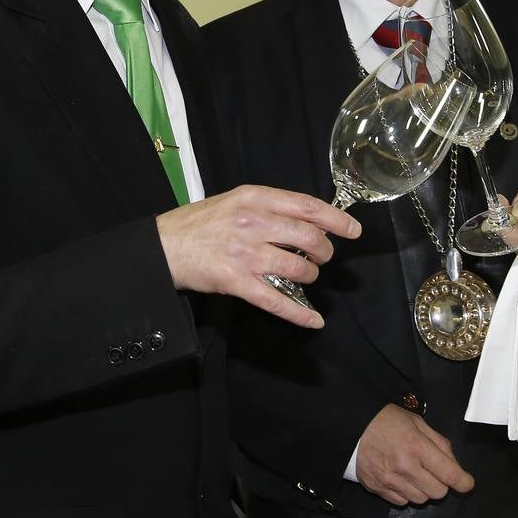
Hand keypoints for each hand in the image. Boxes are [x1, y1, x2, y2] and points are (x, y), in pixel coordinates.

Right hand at [156, 185, 360, 328]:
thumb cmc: (201, 222)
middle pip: (309, 237)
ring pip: (298, 268)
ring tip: (305, 275)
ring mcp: (246, 254)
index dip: (336, 219)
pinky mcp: (237, 283)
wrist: (164, 246)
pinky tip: (314, 319)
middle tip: (322, 256)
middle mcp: (253, 223)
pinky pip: (277, 301)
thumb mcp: (235, 200)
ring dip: (310, 275)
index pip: (307, 206)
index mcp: (255, 198)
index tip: (353, 230)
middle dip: (324, 250)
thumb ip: (269, 206)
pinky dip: (300, 313)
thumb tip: (308, 219)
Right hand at [355, 404, 473, 505]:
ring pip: (421, 500)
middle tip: (432, 470)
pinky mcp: (377, 488)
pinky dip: (405, 493)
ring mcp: (390, 480)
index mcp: (417, 446)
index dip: (464, 481)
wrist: (352, 426)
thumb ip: (438, 442)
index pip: (449, 473)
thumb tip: (454, 463)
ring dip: (423, 489)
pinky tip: (399, 478)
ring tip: (413, 472)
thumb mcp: (416, 422)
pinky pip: (402, 502)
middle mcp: (404, 467)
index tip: (467, 483)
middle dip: (441, 483)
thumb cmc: (386, 420)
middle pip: (438, 492)